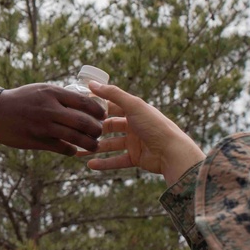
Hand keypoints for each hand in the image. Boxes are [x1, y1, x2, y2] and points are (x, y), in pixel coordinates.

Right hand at [0, 84, 104, 154]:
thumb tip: (85, 101)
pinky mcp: (37, 140)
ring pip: (75, 137)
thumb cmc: (21, 99)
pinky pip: (62, 148)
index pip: (84, 102)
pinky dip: (71, 150)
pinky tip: (73, 150)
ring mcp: (43, 126)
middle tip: (100, 132)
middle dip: (97, 129)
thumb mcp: (41, 89)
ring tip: (93, 145)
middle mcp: (50, 109)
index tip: (103, 115)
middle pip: (83, 122)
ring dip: (88, 143)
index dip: (98, 110)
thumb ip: (61, 95)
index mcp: (52, 93)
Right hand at [84, 82, 203, 184]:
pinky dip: (104, 163)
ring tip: (78, 152)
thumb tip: (91, 84)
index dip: (96, 107)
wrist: (172, 152)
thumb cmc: (154, 125)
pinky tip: (90, 165)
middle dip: (93, 129)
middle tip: (76, 131)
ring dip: (95, 148)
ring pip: (110, 145)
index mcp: (134, 110)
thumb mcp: (133, 105)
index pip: (111, 106)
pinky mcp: (136, 158)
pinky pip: (117, 160)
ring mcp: (135, 142)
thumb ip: (112, 94)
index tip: (78, 108)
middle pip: (109, 126)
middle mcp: (134, 125)